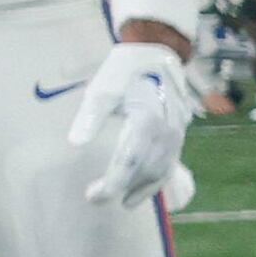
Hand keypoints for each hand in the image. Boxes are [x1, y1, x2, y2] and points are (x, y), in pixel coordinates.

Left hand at [61, 38, 192, 207]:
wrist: (158, 54)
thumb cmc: (124, 71)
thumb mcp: (102, 89)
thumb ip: (89, 117)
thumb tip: (76, 144)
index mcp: (147, 120)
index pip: (129, 162)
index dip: (112, 183)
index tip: (93, 197)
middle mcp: (167, 131)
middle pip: (146, 170)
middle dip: (121, 188)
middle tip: (94, 198)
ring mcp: (176, 134)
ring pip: (161, 170)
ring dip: (141, 189)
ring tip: (121, 202)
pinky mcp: (179, 134)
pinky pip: (170, 163)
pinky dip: (156, 180)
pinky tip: (142, 190)